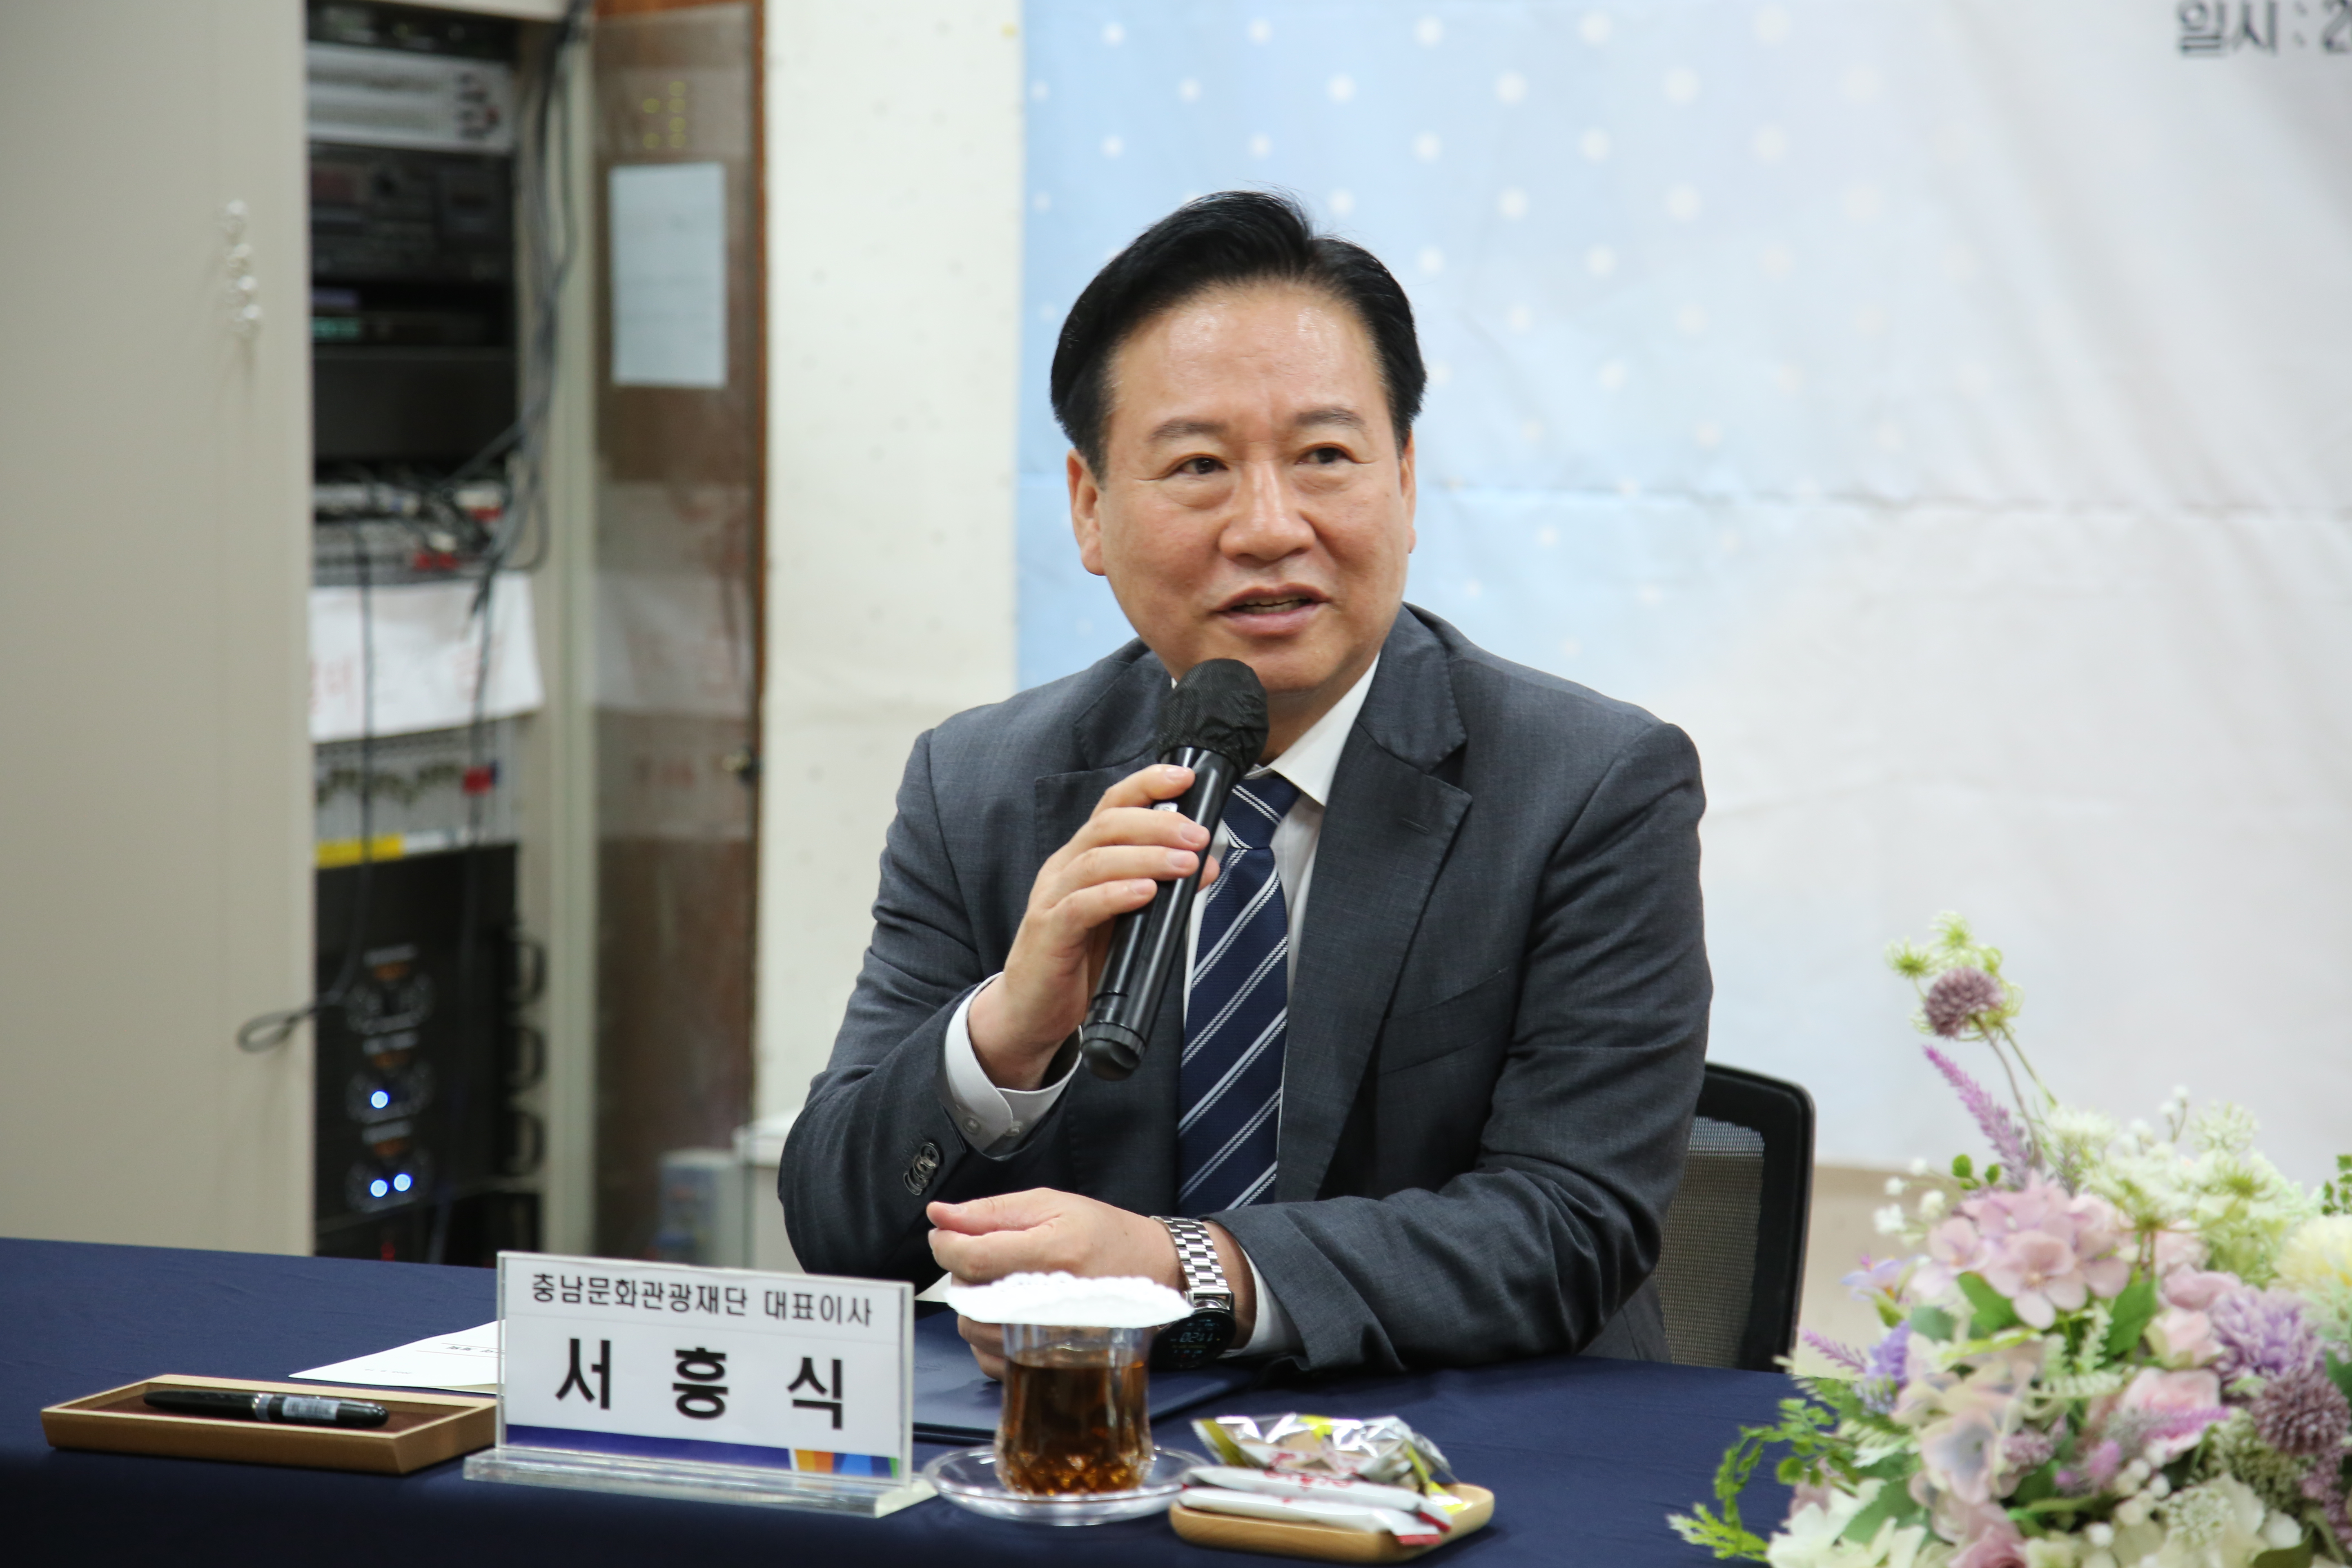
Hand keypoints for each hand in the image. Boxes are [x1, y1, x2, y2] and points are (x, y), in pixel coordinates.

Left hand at [929, 1188, 1255, 1378]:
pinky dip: (986, 1336)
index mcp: (1054, 1252)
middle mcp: (1053, 1300)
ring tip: (1000, 1283)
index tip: (944, 1233)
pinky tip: (1007, 1313)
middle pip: (970, 1295)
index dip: (946, 1243)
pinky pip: (990, 1358)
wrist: (1153, 1271)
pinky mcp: (1049, 1361)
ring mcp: (1052, 1338)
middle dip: (963, 1272)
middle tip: (984, 1254)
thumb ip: (990, 1211)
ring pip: (975, 1328)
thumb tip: (938, 1215)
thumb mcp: (1050, 1204)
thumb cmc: (1103, 1233)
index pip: (974, 1257)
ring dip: (973, 1303)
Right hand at [966, 764, 1218, 1088]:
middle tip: (1199, 835)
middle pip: (1107, 826)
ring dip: (1146, 857)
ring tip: (1185, 863)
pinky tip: (1146, 893)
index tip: (1184, 777)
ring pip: (1096, 861)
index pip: (1112, 807)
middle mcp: (1064, 869)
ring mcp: (1051, 898)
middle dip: (1157, 823)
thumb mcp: (1126, 918)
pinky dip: (1116, 895)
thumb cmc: (1080, 959)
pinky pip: (1080, 906)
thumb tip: (1206, 863)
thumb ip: (1159, 887)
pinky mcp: (1047, 933)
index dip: (1146, 785)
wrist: (1032, 1010)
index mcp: (1081, 857)